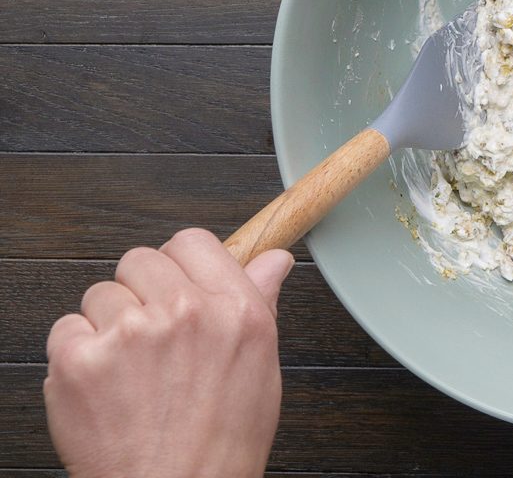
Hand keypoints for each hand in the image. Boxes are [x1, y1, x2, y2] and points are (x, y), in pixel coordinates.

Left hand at [44, 229, 294, 477]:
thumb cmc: (221, 443)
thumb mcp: (261, 365)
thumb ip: (260, 300)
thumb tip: (272, 260)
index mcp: (235, 310)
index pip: (194, 242)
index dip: (181, 264)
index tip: (177, 286)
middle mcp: (184, 313)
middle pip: (141, 259)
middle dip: (142, 291)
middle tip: (152, 336)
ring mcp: (129, 333)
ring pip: (101, 293)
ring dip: (108, 324)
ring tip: (129, 370)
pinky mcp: (79, 360)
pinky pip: (66, 328)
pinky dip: (77, 355)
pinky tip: (104, 385)